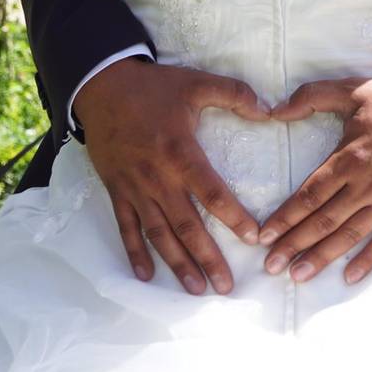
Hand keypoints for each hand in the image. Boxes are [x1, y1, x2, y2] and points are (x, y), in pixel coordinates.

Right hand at [74, 58, 270, 294]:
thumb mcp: (196, 83)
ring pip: (158, 234)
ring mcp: (135, 188)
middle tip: (226, 286)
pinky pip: (127, 227)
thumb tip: (270, 111)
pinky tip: (146, 276)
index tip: (253, 238)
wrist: (101, 87)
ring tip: (195, 289)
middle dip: (207, 258)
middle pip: (186, 225)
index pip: (212, 192)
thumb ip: (235, 95)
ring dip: (177, 263)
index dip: (233, 217)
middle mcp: (158, 177)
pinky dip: (135, 253)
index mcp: (181, 153)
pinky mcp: (117, 190)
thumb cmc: (153, 87)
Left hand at [259, 68, 371, 284]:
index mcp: (349, 158)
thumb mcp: (353, 90)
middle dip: (294, 246)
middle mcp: (366, 184)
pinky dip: (369, 260)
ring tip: (299, 276)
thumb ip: (312, 97)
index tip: (263, 236)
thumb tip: (275, 109)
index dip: (284, 218)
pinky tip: (350, 277)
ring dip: (323, 257)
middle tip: (271, 267)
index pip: (309, 195)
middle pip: (323, 222)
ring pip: (350, 235)